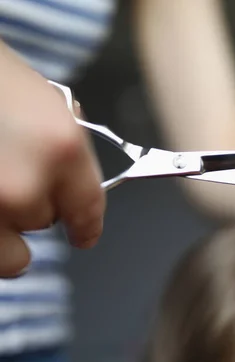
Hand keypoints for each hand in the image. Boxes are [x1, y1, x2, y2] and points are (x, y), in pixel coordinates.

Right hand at [0, 42, 104, 276]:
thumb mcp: (45, 101)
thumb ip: (67, 149)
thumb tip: (71, 185)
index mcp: (61, 149)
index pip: (88, 209)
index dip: (87, 226)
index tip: (84, 235)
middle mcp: (23, 186)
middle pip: (41, 221)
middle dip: (31, 204)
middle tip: (9, 173)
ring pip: (6, 249)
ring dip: (0, 225)